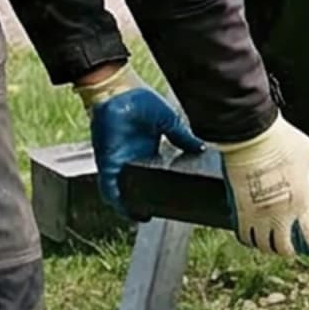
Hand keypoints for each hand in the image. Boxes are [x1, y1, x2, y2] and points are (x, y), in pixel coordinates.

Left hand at [79, 75, 199, 223]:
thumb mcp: (167, 121)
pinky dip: (120, 202)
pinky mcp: (108, 166)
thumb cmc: (137, 100)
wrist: (119, 93)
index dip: (159, 185)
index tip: (173, 195)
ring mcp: (118, 163)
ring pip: (122, 193)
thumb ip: (182, 137)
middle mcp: (130, 159)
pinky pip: (110, 190)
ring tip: (145, 217)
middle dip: (146, 200)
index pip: (152, 173)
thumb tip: (200, 147)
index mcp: (145, 149)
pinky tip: (132, 212)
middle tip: (160, 212)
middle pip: (136, 186)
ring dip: (131, 206)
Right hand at [212, 116, 308, 257]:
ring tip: (272, 240)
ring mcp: (257, 214)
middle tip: (292, 245)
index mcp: (301, 202)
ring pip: (262, 245)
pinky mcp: (239, 209)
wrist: (251, 135)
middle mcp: (279, 214)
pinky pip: (243, 235)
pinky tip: (254, 233)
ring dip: (269, 246)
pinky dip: (249, 238)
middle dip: (290, 249)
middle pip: (283, 248)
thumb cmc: (283, 143)